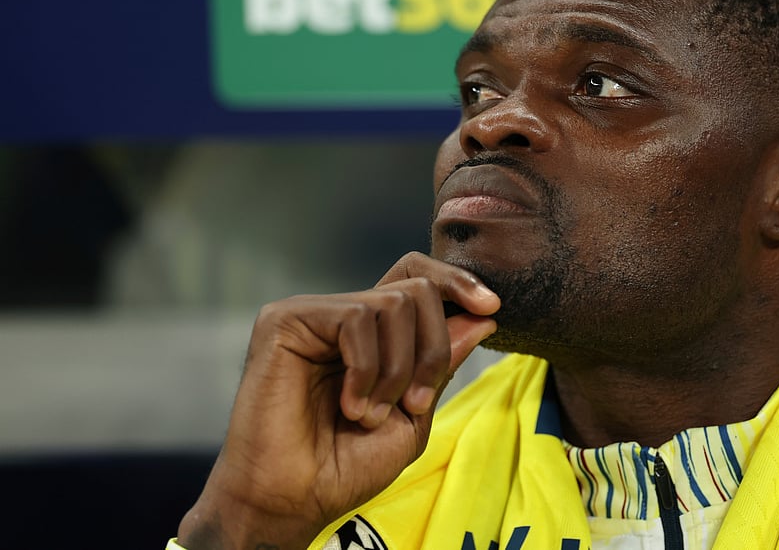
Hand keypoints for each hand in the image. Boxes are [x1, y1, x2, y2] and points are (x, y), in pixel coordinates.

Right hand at [178, 252, 499, 549]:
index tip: (492, 308)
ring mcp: (314, 314)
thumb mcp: (414, 414)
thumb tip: (485, 314)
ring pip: (395, 302)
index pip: (417, 278)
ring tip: (370, 414)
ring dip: (398, 369)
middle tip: (413, 402)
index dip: (457, 282)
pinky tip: (351, 404)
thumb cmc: (345, 467)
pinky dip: (368, 369)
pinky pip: (357, 317)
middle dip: (433, 348)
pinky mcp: (286, 320)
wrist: (296, 501)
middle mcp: (343, 316)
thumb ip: (444, 362)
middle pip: (417, 287)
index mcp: (373, 335)